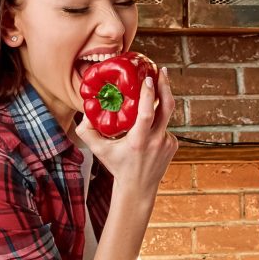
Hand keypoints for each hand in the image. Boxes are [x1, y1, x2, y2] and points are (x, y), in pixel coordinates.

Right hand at [75, 67, 177, 197]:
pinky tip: (149, 126)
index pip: (147, 113)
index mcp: (139, 141)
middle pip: (167, 108)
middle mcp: (156, 141)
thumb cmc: (117, 167)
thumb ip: (87, 131)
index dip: (149, 94)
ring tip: (152, 90)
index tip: (147, 78)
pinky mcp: (173, 144)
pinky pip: (165, 126)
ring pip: (165, 116)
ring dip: (158, 103)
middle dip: (166, 86)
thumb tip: (85, 112)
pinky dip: (157, 122)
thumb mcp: (99, 150)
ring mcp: (167, 143)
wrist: (138, 188)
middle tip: (161, 71)